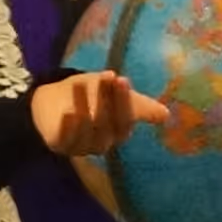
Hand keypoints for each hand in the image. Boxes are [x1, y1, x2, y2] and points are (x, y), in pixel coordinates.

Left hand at [27, 72, 174, 160]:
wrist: (55, 99)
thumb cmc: (92, 96)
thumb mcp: (117, 95)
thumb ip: (141, 106)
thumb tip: (167, 115)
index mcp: (118, 131)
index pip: (125, 120)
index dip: (124, 101)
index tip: (121, 79)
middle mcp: (102, 142)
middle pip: (106, 123)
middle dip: (106, 99)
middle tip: (106, 76)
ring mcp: (80, 145)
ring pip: (86, 130)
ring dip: (84, 105)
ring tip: (80, 83)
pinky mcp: (60, 145)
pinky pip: (65, 140)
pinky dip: (67, 126)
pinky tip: (67, 111)